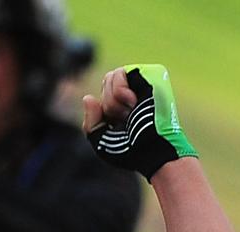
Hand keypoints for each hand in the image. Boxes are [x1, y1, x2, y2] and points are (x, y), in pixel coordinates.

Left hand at [82, 64, 197, 179]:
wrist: (151, 150)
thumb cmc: (131, 151)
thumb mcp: (102, 141)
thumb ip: (90, 122)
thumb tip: (88, 97)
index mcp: (126, 102)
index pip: (105, 90)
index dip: (105, 108)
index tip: (118, 123)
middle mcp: (135, 89)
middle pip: (106, 81)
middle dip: (109, 104)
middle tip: (125, 118)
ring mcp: (143, 82)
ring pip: (111, 76)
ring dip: (113, 101)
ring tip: (130, 111)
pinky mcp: (151, 75)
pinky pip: (120, 73)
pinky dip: (119, 91)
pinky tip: (133, 103)